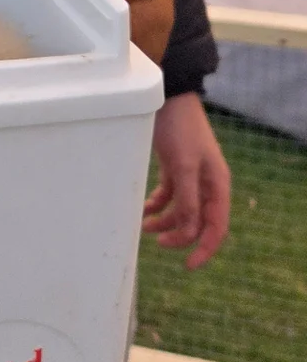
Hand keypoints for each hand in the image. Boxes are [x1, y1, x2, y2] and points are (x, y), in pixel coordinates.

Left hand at [142, 90, 229, 269]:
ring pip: (181, 210)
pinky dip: (157, 205)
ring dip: (165, 221)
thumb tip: (190, 231)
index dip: (204, 249)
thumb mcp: (184, 165)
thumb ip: (188, 199)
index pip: (216, 227)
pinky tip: (144, 209)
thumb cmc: (180, 128)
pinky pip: (169, 195)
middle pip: (198, 222)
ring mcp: (190, 176)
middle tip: (157, 244)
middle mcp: (206, 183)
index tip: (188, 266)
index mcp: (217, 184)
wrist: (168, 96)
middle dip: (180, 236)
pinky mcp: (175, 167)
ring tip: (144, 226)